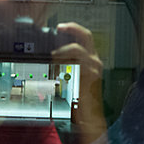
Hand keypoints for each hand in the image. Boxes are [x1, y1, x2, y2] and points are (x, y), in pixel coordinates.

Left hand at [52, 22, 105, 139]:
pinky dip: (65, 62)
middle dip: (72, 28)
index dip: (72, 28)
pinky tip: (57, 67)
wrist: (88, 116)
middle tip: (58, 27)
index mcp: (90, 59)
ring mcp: (95, 67)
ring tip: (52, 57)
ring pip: (78, 48)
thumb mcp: (69, 76)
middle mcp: (95, 60)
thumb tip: (49, 55)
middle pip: (86, 35)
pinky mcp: (92, 75)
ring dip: (62, 50)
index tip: (59, 26)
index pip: (83, 36)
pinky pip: (77, 62)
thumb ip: (63, 65)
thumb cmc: (77, 98)